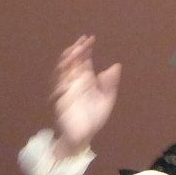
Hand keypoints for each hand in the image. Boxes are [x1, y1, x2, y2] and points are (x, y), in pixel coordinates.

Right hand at [52, 35, 120, 156]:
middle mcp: (74, 82)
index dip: (86, 49)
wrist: (83, 135)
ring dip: (67, 60)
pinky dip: (62, 77)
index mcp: (86, 80)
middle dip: (76, 50)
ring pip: (63, 70)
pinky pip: (59, 86)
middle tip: (82, 41)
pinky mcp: (61, 100)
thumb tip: (116, 66)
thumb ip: (110, 83)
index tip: (91, 39)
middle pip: (72, 61)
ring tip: (74, 51)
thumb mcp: (107, 99)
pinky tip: (67, 68)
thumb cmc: (94, 118)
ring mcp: (66, 90)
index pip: (84, 60)